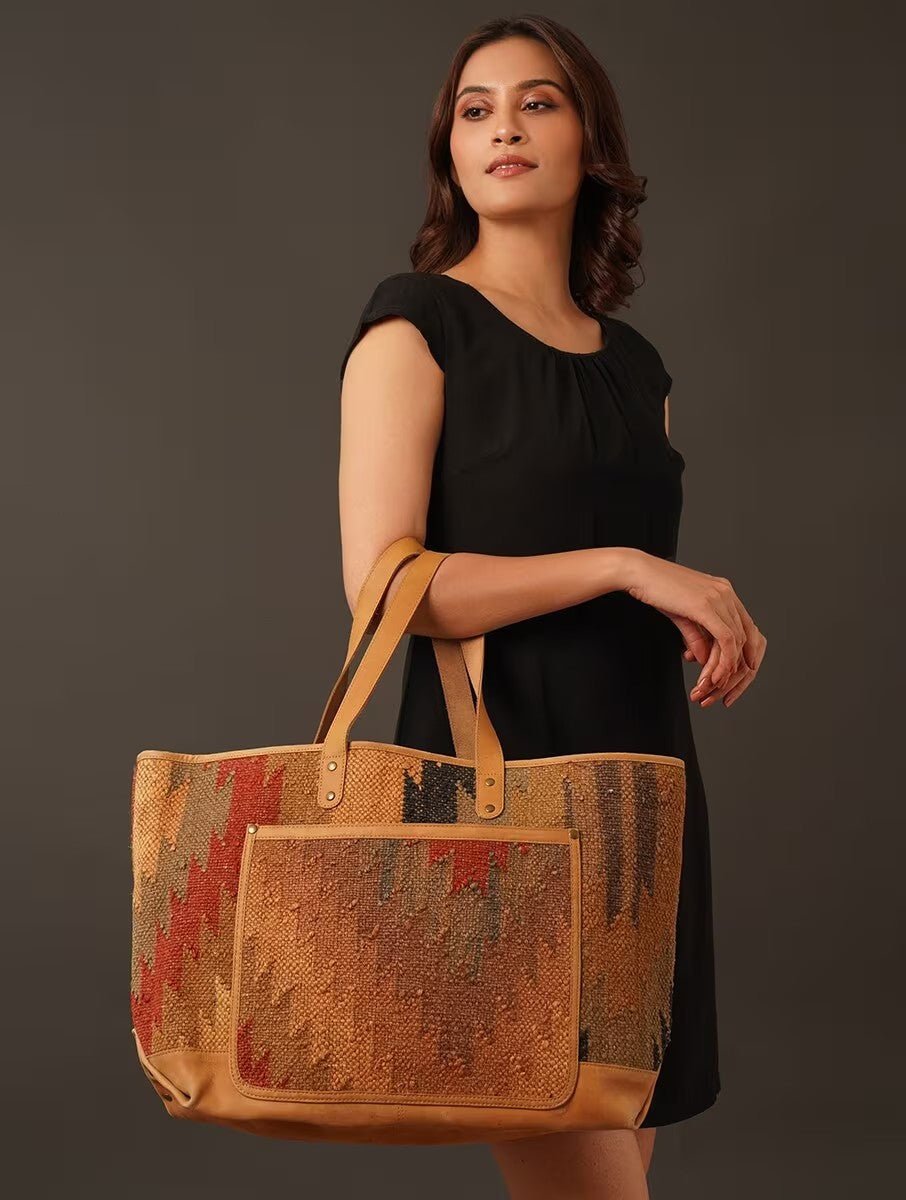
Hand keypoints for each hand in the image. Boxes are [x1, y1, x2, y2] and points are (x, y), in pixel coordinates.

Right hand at [622, 550, 766, 707]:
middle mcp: (726, 592)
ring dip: (726, 666)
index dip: (744, 650)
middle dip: (735, 663)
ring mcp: (719, 597)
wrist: (637, 572)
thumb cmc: (655, 588)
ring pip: (735, 640)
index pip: (743, 624)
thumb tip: (703, 658)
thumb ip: (696, 636)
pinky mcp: (707, 606)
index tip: (737, 669)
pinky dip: (723, 661)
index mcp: (723, 590)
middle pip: (744, 634)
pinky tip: (714, 675)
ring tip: (714, 683)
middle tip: (722, 682)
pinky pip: (725, 639)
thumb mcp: (681, 615)